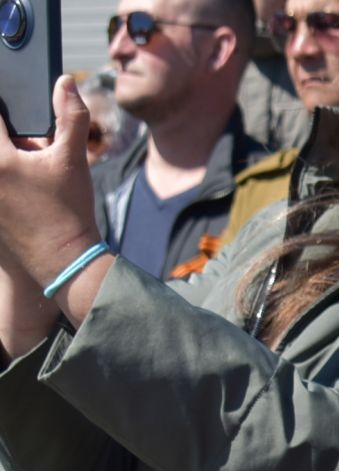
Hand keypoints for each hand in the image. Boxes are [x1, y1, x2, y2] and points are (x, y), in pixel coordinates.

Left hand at [0, 77, 105, 287]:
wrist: (63, 260)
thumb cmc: (68, 212)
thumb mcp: (73, 162)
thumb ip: (70, 118)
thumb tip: (66, 82)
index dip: (1, 98)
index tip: (6, 89)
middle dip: (7, 134)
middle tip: (25, 146)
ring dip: (5, 153)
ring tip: (24, 161)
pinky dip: (3, 174)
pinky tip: (17, 180)